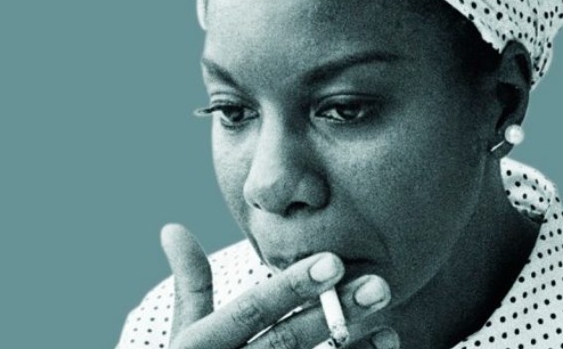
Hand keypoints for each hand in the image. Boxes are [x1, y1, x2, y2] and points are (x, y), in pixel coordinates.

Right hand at [160, 224, 399, 348]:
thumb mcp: (182, 338)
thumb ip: (190, 288)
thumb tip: (173, 227)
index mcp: (198, 348)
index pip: (249, 313)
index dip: (291, 288)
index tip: (334, 262)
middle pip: (286, 343)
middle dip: (334, 314)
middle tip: (380, 286)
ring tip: (389, 328)